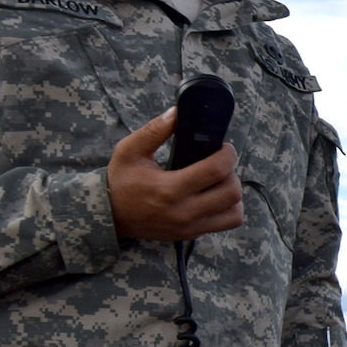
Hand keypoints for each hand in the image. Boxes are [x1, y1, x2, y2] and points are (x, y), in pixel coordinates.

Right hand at [106, 109, 243, 240]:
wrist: (110, 215)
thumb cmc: (121, 181)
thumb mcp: (130, 150)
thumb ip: (154, 130)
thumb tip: (177, 113)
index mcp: (169, 189)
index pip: (216, 171)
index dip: (227, 155)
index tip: (224, 147)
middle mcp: (184, 212)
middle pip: (232, 193)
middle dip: (231, 173)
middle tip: (219, 163)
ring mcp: (190, 227)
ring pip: (235, 212)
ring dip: (232, 194)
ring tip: (218, 182)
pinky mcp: (192, 234)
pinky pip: (226, 223)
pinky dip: (228, 209)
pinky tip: (214, 196)